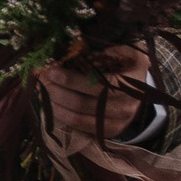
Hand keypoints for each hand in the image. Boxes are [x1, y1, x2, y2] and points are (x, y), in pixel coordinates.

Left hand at [39, 43, 153, 151]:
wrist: (139, 87)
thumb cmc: (124, 62)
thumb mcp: (120, 49)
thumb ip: (100, 49)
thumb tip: (69, 49)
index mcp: (131, 80)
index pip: (98, 85)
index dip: (72, 80)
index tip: (51, 70)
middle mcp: (127, 104)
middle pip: (83, 103)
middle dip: (57, 91)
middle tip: (41, 80)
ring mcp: (120, 121)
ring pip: (78, 117)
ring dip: (55, 104)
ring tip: (41, 91)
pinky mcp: (110, 131)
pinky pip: (81, 127)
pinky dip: (62, 116)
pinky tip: (50, 104)